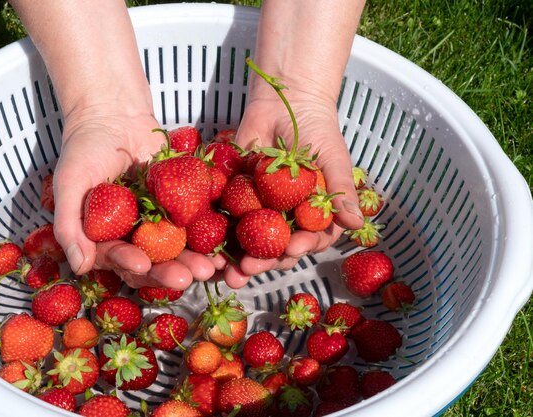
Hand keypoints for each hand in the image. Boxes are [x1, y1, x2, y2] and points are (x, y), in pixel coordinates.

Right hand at [52, 105, 217, 289]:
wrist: (116, 115)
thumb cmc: (85, 148)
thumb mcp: (69, 184)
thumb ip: (69, 226)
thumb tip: (79, 268)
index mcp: (105, 237)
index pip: (118, 258)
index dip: (130, 264)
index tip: (142, 265)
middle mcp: (133, 235)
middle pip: (153, 261)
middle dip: (169, 271)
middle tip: (188, 277)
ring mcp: (159, 221)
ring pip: (178, 248)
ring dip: (193, 260)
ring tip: (210, 268)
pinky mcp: (182, 206)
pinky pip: (197, 223)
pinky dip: (210, 235)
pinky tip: (222, 246)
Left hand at [224, 91, 364, 288]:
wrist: (285, 101)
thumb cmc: (317, 129)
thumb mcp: (333, 159)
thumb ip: (341, 192)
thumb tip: (356, 224)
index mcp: (313, 215)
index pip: (310, 240)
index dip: (302, 248)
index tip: (292, 249)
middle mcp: (286, 218)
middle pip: (275, 247)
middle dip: (263, 261)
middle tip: (249, 269)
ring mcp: (259, 210)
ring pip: (248, 240)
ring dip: (237, 257)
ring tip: (226, 270)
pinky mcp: (235, 198)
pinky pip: (225, 218)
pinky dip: (216, 232)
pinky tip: (206, 245)